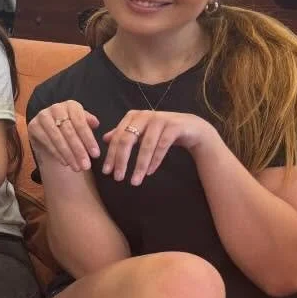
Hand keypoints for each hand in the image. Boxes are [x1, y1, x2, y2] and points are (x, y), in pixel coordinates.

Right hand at [28, 100, 101, 171]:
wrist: (50, 132)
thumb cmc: (71, 128)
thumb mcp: (82, 125)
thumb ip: (89, 124)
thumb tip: (96, 123)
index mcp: (71, 105)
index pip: (81, 123)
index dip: (88, 139)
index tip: (96, 154)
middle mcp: (56, 108)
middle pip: (69, 131)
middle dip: (79, 150)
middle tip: (86, 165)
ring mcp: (42, 116)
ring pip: (57, 138)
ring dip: (68, 155)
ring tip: (77, 167)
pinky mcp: (33, 126)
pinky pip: (47, 142)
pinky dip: (57, 154)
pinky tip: (65, 163)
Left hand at [101, 110, 215, 185]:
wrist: (192, 128)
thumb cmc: (162, 131)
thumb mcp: (141, 132)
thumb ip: (124, 134)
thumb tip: (105, 139)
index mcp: (133, 116)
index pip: (117, 137)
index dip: (110, 155)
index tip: (106, 172)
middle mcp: (145, 115)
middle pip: (127, 140)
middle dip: (121, 160)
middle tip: (117, 178)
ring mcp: (160, 120)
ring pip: (145, 146)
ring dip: (139, 165)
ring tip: (134, 181)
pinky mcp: (174, 126)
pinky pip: (162, 146)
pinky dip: (155, 160)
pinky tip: (149, 172)